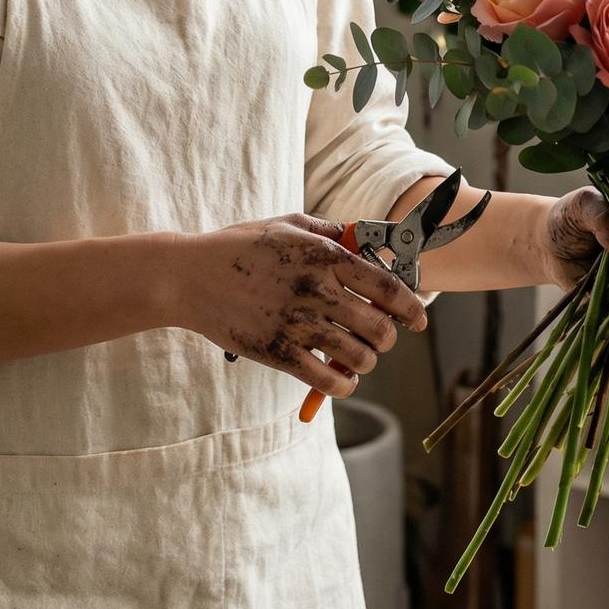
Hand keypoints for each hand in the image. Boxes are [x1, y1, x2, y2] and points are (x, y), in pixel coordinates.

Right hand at [174, 212, 428, 399]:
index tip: (418, 319)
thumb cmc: (239, 246)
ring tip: (358, 356)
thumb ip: (327, 231)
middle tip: (380, 338)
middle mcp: (317, 290)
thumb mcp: (286, 224)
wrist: (190, 277)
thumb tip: (360, 238)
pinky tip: (339, 378)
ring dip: (366, 361)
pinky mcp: (278, 353)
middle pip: (379, 327)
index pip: (386, 287)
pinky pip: (328, 381)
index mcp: (324, 256)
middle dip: (388, 338)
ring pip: (359, 357)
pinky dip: (342, 384)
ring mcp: (297, 324)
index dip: (410, 307)